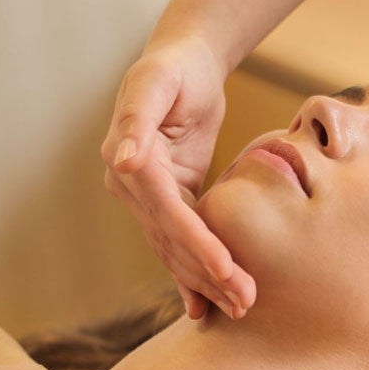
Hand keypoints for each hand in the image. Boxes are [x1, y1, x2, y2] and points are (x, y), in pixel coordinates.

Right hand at [101, 38, 256, 319]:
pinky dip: (193, 272)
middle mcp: (130, 185)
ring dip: (206, 280)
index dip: (195, 242)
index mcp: (126, 159)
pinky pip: (180, 240)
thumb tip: (124, 161)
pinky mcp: (169, 198)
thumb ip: (135, 120)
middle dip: (207, 272)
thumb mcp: (155, 83)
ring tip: (240, 307)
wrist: (184, 62)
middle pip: (172, 238)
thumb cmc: (173, 67)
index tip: (226, 268)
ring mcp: (147, 196)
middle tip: (245, 300)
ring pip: (176, 247)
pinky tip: (205, 305)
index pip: (166, 211)